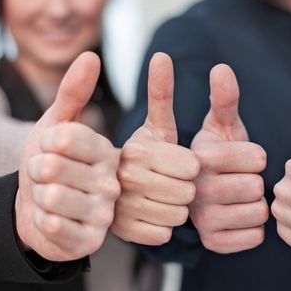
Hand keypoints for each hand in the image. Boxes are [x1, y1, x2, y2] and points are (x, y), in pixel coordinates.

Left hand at [16, 52, 120, 261]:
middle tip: (47, 176)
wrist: (38, 209)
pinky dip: (40, 220)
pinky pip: (53, 226)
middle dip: (34, 170)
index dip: (45, 140)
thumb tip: (91, 55)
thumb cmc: (50, 164)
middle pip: (52, 166)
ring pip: (50, 196)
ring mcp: (104, 214)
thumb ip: (74, 93)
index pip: (68, 135)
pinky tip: (51, 219)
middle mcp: (113, 182)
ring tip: (49, 197)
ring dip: (36, 195)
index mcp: (109, 152)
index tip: (51, 147)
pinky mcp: (91, 241)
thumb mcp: (58, 126)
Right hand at [112, 53, 199, 244]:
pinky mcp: (120, 233)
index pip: (191, 165)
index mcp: (135, 148)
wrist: (97, 187)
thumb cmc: (140, 154)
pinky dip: (163, 227)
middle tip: (174, 183)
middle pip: (187, 192)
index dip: (192, 166)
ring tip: (162, 197)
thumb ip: (159, 93)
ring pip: (176, 216)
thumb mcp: (152, 125)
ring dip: (176, 209)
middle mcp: (124, 177)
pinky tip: (151, 215)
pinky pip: (162, 235)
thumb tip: (162, 55)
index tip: (183, 164)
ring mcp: (120, 207)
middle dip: (187, 188)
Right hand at [189, 64, 268, 253]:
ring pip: (259, 212)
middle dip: (255, 181)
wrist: (199, 193)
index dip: (257, 157)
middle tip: (239, 180)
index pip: (258, 158)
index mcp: (199, 158)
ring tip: (238, 197)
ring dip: (256, 204)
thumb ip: (224, 100)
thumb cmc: (216, 155)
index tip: (244, 159)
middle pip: (257, 186)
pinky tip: (238, 216)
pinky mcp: (213, 243)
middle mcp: (195, 190)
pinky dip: (254, 227)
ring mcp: (202, 220)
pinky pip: (256, 235)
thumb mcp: (221, 126)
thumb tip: (222, 68)